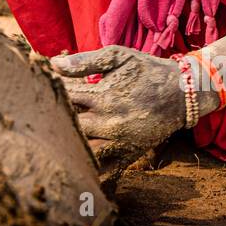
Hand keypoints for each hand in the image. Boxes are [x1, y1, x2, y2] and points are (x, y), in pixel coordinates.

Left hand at [49, 45, 190, 179]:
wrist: (183, 93)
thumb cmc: (147, 70)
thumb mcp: (119, 56)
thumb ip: (85, 61)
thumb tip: (52, 64)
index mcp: (103, 96)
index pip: (64, 96)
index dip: (50, 90)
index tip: (42, 86)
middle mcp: (109, 123)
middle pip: (68, 126)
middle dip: (54, 117)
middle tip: (44, 110)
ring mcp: (119, 142)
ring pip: (81, 150)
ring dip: (68, 141)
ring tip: (57, 132)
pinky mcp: (128, 155)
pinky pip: (102, 168)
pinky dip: (86, 164)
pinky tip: (75, 156)